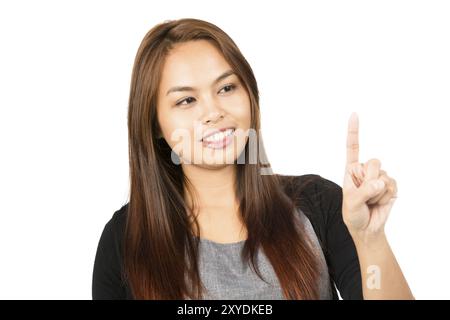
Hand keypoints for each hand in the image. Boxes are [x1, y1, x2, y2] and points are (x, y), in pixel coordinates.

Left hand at [342, 113, 397, 238]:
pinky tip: (380, 201)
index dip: (354, 131)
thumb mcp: (351, 203)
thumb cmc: (353, 214)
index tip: (354, 114)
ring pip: (383, 175)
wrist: (366, 228)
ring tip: (370, 201)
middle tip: (364, 195)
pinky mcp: (390, 185)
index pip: (352, 147)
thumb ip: (363, 191)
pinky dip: (386, 196)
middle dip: (369, 181)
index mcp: (350, 170)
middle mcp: (365, 170)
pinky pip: (392, 185)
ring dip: (377, 192)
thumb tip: (380, 182)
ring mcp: (379, 177)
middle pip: (373, 162)